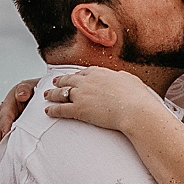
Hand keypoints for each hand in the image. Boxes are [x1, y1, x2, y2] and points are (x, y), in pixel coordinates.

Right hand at [0, 78, 37, 158]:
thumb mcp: (30, 85)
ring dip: (0, 153)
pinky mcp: (14, 134)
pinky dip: (6, 154)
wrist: (42, 95)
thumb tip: (21, 95)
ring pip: (2, 141)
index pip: (4, 117)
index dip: (4, 127)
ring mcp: (8, 127)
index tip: (6, 136)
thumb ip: (25, 89)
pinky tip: (6, 165)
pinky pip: (8, 145)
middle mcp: (5, 118)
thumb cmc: (36, 89)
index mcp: (8, 105)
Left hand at [45, 67, 168, 134]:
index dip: (77, 75)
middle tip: (55, 82)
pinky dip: (53, 110)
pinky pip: (62, 109)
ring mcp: (82, 95)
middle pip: (69, 79)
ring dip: (52, 94)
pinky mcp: (79, 109)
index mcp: (101, 73)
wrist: (135, 110)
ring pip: (62, 93)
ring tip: (46, 95)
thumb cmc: (137, 97)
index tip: (74, 76)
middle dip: (60, 81)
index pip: (84, 72)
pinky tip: (48, 111)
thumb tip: (121, 77)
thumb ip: (122, 77)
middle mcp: (88, 81)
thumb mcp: (131, 80)